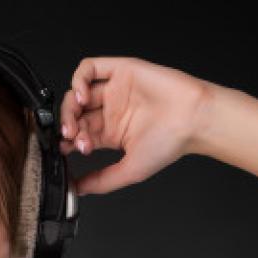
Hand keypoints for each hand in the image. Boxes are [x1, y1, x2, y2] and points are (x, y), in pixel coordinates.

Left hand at [59, 56, 214, 196]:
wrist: (192, 119)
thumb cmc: (171, 143)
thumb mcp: (130, 170)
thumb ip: (102, 181)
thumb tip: (78, 190)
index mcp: (112, 133)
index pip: (80, 134)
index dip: (69, 142)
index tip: (66, 150)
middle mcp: (112, 110)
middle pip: (76, 114)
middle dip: (68, 126)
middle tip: (71, 136)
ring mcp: (114, 90)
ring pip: (77, 91)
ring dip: (69, 106)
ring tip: (75, 119)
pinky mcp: (119, 71)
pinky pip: (89, 68)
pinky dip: (78, 80)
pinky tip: (83, 96)